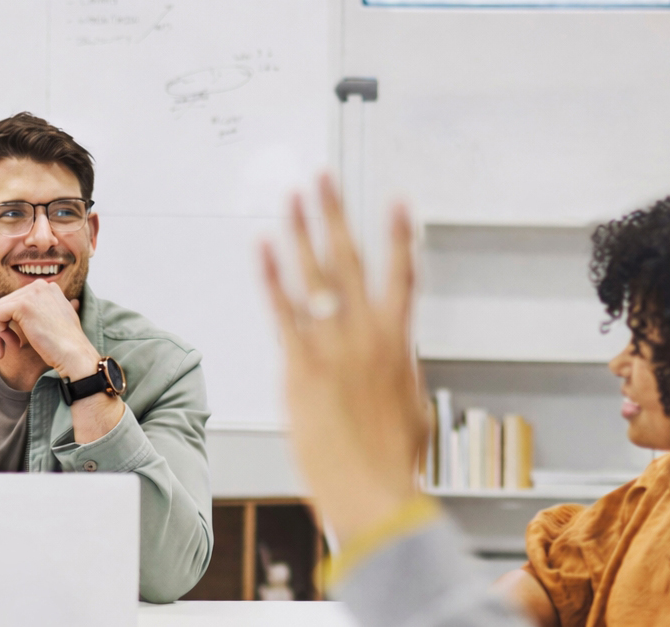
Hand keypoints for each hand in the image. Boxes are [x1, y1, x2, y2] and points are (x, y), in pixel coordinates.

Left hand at [0, 280, 98, 379]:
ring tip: (7, 348)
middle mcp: (40, 285)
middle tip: (9, 347)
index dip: (12, 322)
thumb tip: (3, 324)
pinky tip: (11, 345)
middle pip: (5, 304)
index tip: (18, 340)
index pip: (16, 301)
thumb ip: (34, 315)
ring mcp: (32, 293)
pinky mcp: (22, 305)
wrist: (74, 354)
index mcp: (48, 288)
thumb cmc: (64, 345)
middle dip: (2, 328)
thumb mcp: (51, 322)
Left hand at [260, 173, 428, 544]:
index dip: (400, 235)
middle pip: (349, 259)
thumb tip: (392, 357)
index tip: (396, 201)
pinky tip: (261, 247)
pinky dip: (271, 276)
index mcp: (397, 342)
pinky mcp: (300, 366)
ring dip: (301, 232)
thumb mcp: (407, 404)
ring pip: (313, 274)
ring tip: (291, 198)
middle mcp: (365, 335)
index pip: (403, 275)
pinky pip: (282, 310)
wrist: (373, 491)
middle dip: (335, 214)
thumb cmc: (392, 459)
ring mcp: (331, 347)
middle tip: (323, 178)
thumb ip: (395, 369)